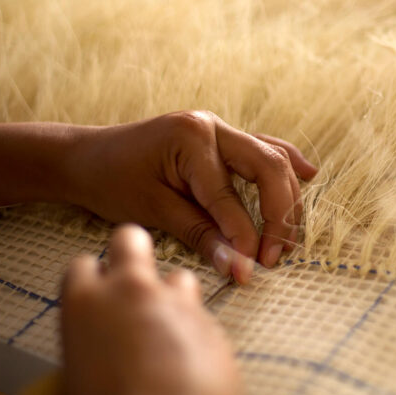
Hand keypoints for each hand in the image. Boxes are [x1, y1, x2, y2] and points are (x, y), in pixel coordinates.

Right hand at [61, 224, 241, 394]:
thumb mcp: (73, 390)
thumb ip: (77, 372)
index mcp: (85, 304)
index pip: (82, 265)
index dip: (90, 282)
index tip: (95, 297)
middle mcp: (132, 292)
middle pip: (130, 240)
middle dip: (131, 254)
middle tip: (133, 284)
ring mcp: (178, 305)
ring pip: (179, 278)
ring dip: (174, 299)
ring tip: (167, 338)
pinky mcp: (213, 324)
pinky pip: (205, 321)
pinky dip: (198, 337)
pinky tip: (190, 368)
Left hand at [68, 111, 317, 282]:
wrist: (86, 157)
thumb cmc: (112, 181)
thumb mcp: (152, 212)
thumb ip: (201, 236)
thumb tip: (239, 267)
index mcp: (191, 138)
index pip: (229, 195)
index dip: (244, 235)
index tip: (250, 269)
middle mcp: (212, 125)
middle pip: (268, 167)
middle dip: (279, 215)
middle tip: (274, 256)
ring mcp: (220, 127)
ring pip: (273, 159)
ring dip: (286, 199)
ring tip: (286, 239)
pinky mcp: (223, 137)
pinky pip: (265, 148)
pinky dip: (287, 164)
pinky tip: (309, 175)